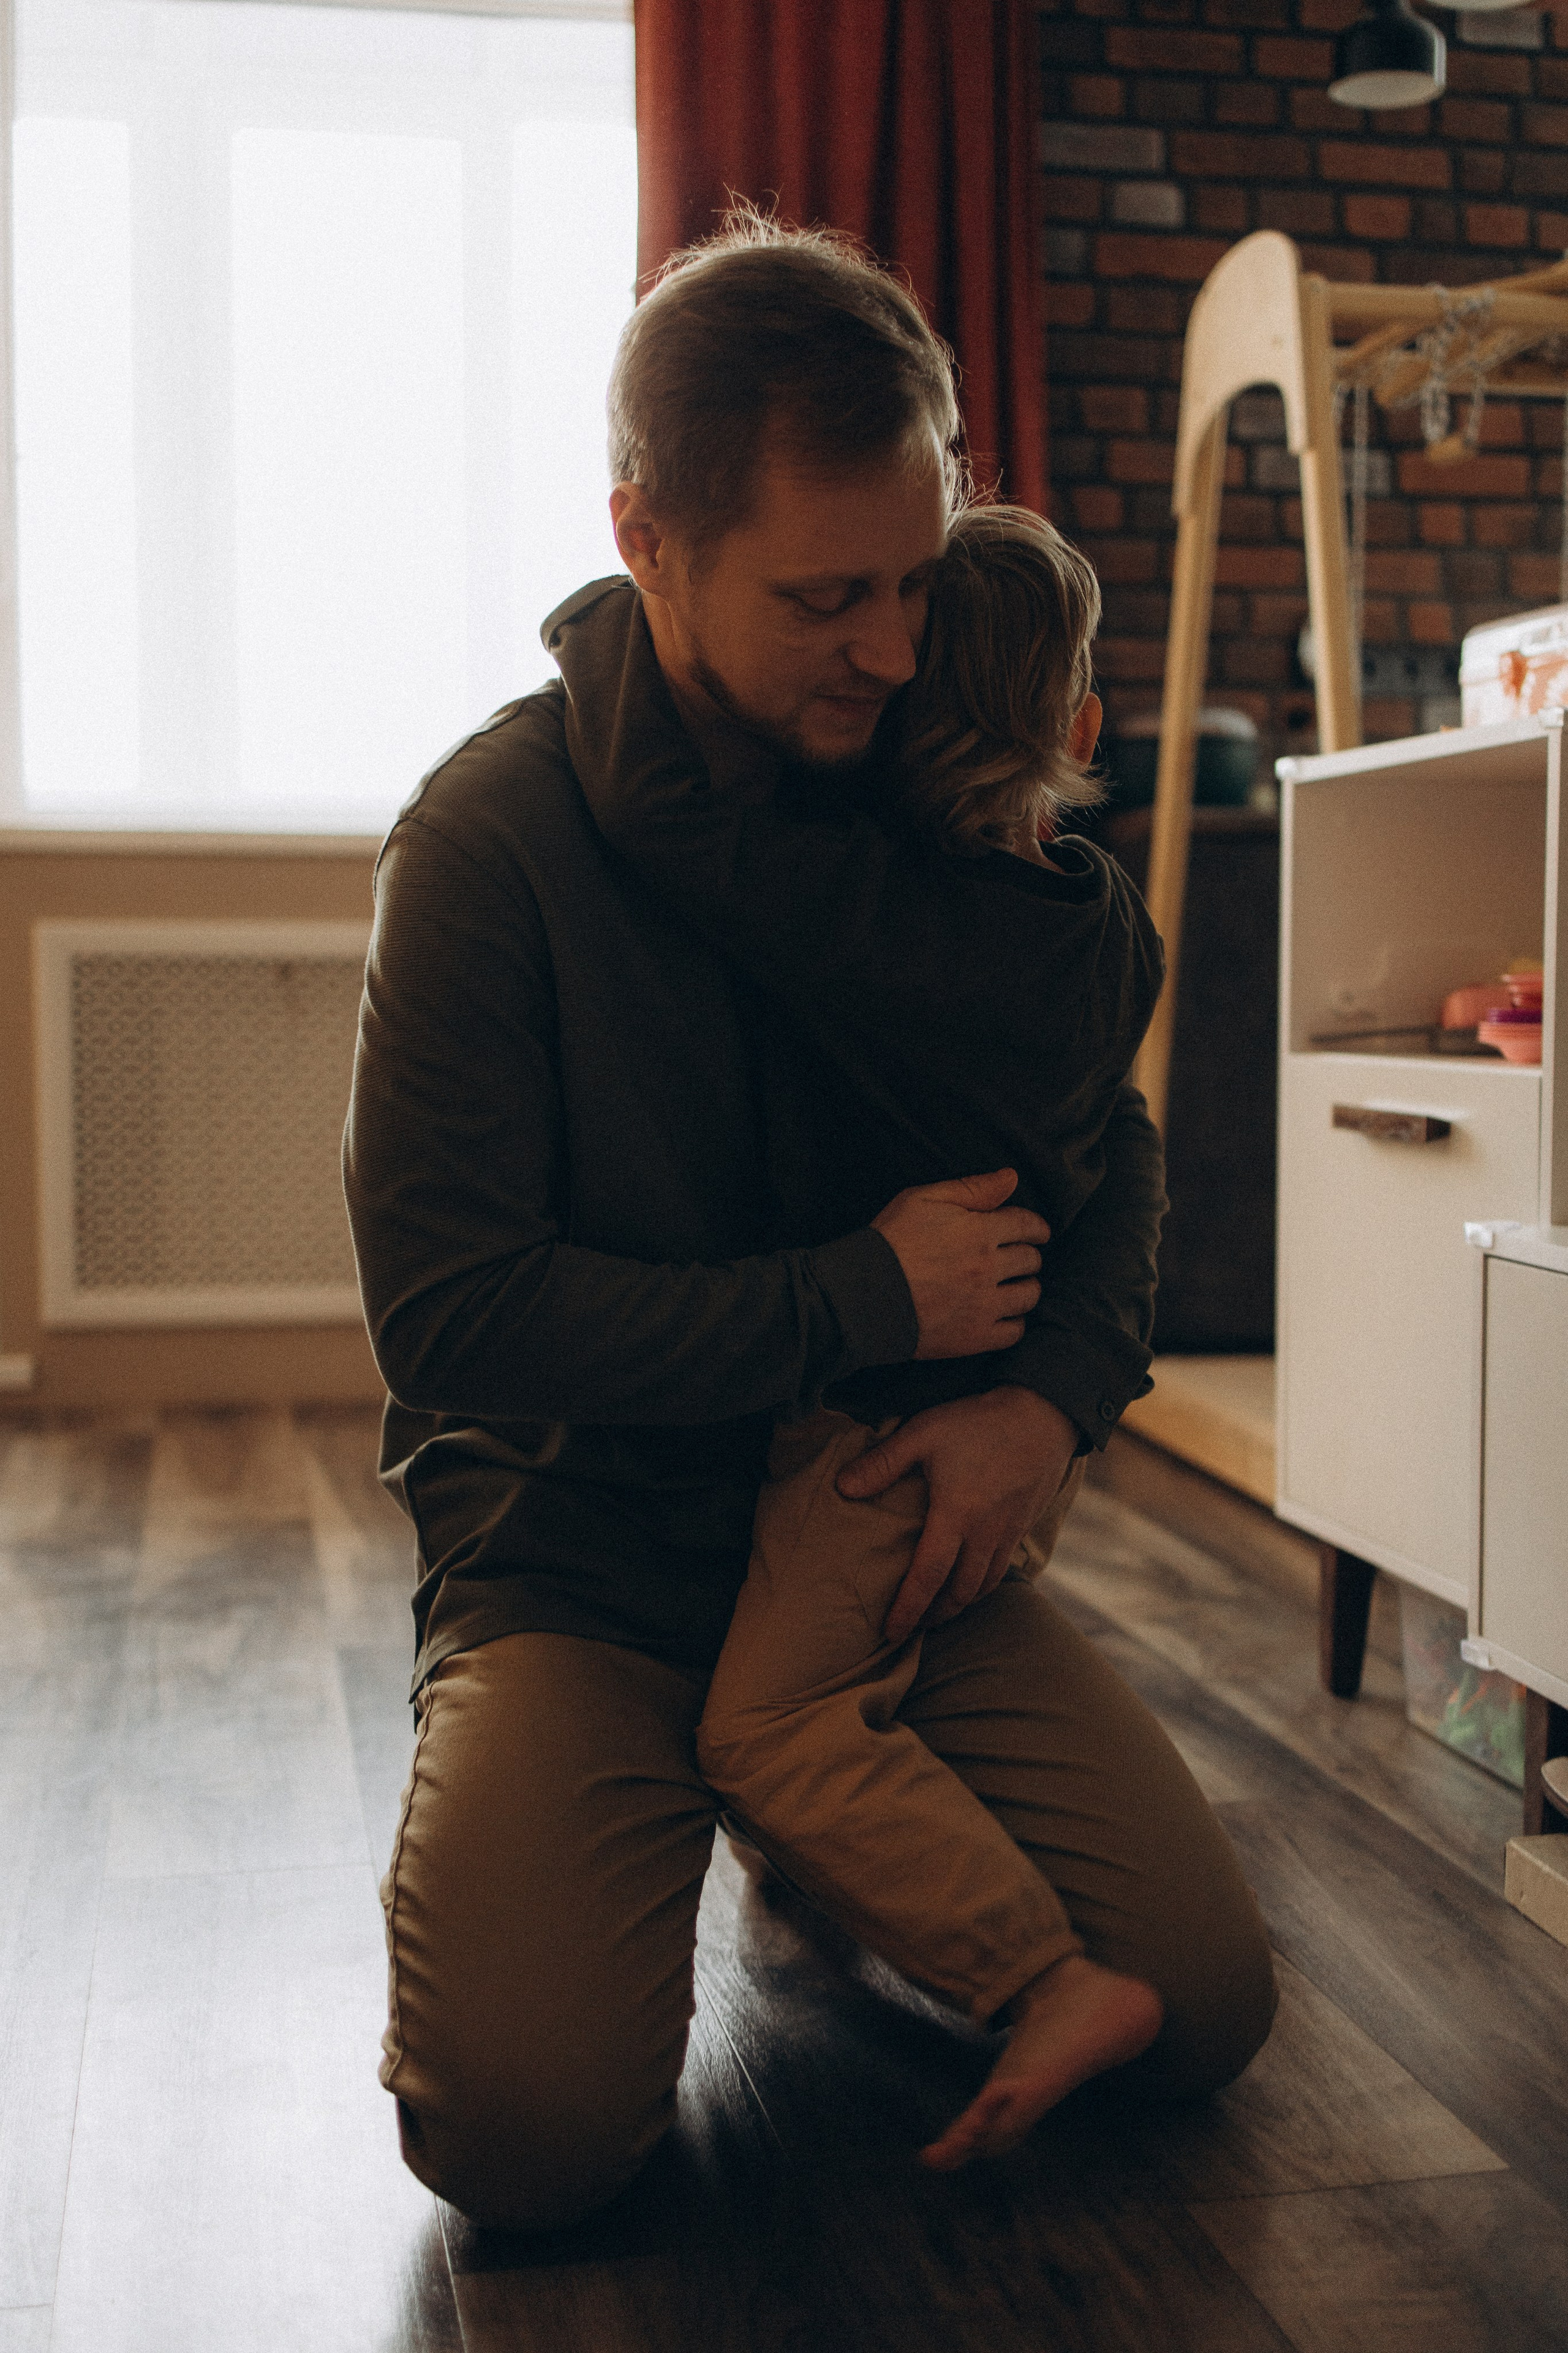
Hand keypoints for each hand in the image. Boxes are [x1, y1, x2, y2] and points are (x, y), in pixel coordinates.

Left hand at [837, 1388, 1080, 1643]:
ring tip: (939, 1609)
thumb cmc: (979, 1422)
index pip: (928, 1577)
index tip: (891, 1632)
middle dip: (934, 1614)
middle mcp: (984, 1534)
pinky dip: (983, 1585)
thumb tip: (842, 1488)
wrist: (1044, 1414)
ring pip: (983, 1585)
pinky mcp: (1024, 1525)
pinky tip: (972, 1579)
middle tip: (913, 1624)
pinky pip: (1002, 1568)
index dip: (908, 1609)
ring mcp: (1008, 1532)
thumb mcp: (923, 1433)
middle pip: (959, 1592)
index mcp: (956, 1517)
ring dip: (959, 1603)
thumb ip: (882, 1463)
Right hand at [872, 1169, 1050, 1360]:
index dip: (1037, 1227)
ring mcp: (984, 1305)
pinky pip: (1014, 1332)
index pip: (1028, 1226)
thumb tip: (1012, 1178)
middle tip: (1018, 1258)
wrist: (863, 1294)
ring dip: (1025, 1287)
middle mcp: (989, 1269)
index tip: (1038, 1232)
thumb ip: (972, 1188)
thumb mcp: (924, 1199)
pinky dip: (1014, 1322)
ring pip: (1029, 1295)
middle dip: (1028, 1255)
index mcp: (980, 1232)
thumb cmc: (890, 1241)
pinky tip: (1002, 1314)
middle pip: (1032, 1261)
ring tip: (1013, 1286)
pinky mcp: (975, 1337)